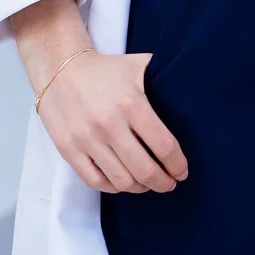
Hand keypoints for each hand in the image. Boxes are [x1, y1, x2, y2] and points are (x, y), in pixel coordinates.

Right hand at [9, 0, 188, 194]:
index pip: (163, 146)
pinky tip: (123, 182)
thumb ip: (164, 75)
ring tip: (148, 184)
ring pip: (121, 181)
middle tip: (170, 184)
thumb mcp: (138, 66)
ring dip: (140, 187)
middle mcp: (110, 124)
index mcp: (132, 104)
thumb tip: (193, 85)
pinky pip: (95, 181)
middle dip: (163, 182)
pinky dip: (113, 187)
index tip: (183, 172)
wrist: (60, 69)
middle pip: (145, 170)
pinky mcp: (69, 149)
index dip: (177, 165)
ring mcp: (87, 139)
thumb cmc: (105, 70)